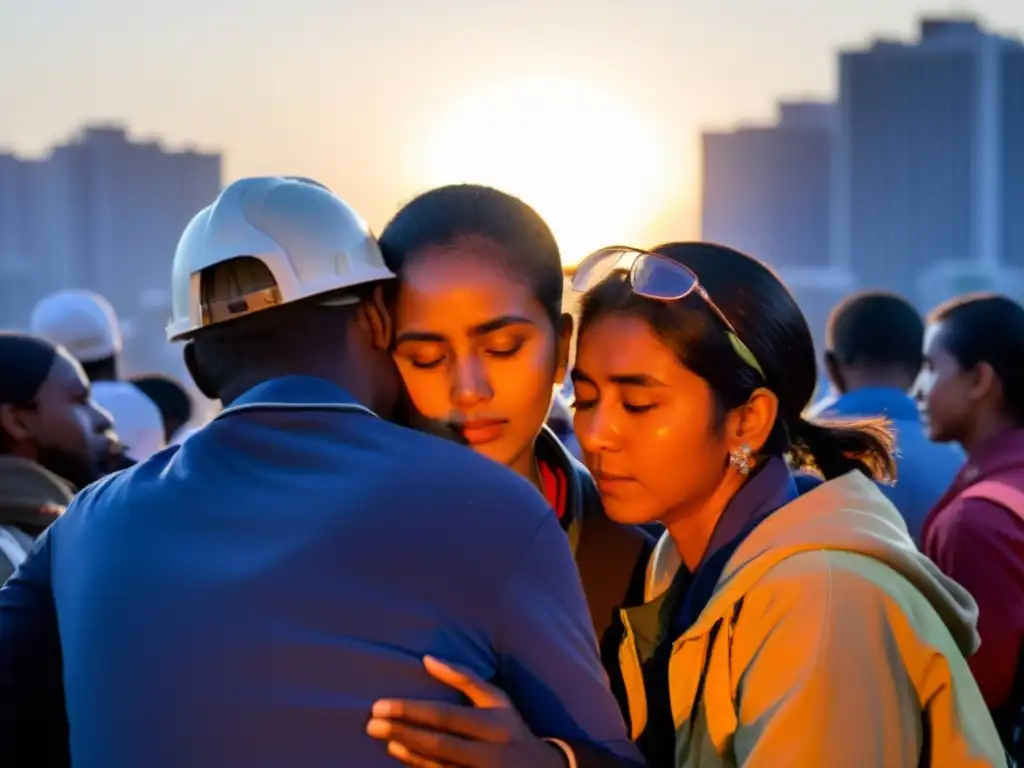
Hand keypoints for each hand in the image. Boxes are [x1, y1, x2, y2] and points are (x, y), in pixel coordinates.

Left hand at [366, 656, 566, 767]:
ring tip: (383, 739)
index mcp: (493, 721)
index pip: (445, 715)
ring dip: (408, 752)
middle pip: (438, 742)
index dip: (411, 710)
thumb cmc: (511, 726)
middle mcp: (489, 750)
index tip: (380, 705)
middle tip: (371, 724)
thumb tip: (426, 659)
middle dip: (402, 731)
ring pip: (437, 765)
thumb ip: (463, 677)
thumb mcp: (496, 698)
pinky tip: (401, 755)